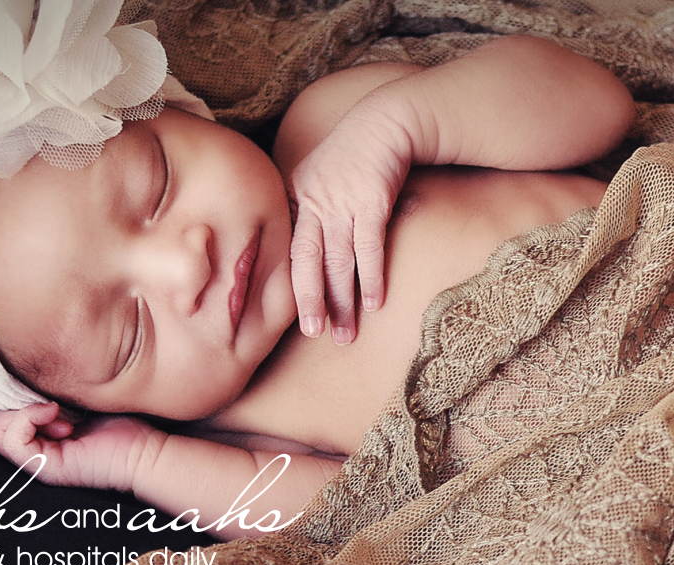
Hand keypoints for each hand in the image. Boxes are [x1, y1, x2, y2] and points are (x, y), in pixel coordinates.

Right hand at [0, 403, 166, 492]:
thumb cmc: (116, 423)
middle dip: (14, 403)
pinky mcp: (45, 468)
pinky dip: (28, 418)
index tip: (46, 393)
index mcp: (35, 435)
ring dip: (24, 412)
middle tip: (52, 405)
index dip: (11, 395)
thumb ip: (45, 392)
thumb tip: (19, 372)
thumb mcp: (72, 399)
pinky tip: (55, 414)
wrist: (142, 450)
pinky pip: (13, 439)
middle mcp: (30, 450)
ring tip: (58, 413)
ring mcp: (35, 461)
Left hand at [287, 108, 411, 343]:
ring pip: (338, 261)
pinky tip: (374, 304)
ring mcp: (341, 202)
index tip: (285, 316)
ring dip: (342, 301)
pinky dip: (371, 277)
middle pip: (306, 261)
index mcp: (296, 197)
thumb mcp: (320, 175)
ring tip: (345, 333)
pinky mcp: (371, 202)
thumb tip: (308, 251)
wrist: (388, 122)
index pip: (287, 249)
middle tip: (313, 334)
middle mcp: (314, 201)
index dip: (286, 284)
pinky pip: (369, 248)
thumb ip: (309, 209)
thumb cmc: (356, 153)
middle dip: (309, 301)